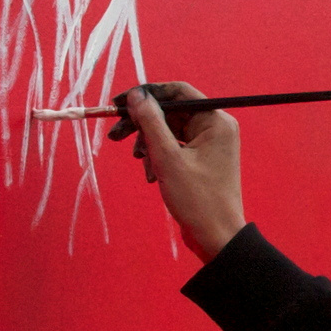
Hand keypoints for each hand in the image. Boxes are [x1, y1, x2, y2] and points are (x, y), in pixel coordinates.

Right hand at [111, 82, 245, 262]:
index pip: (178, 92)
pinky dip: (159, 159)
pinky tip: (153, 177)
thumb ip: (150, 122)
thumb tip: (137, 95)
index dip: (147, 94)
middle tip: (115, 136)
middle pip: (171, 112)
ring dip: (149, 145)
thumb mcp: (167, 158)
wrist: (216, 238)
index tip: (120, 103)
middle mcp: (215, 128)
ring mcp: (208, 145)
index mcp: (216, 121)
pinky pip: (174, 148)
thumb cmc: (197, 199)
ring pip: (169, 132)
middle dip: (143, 125)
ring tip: (141, 164)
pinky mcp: (200, 161)